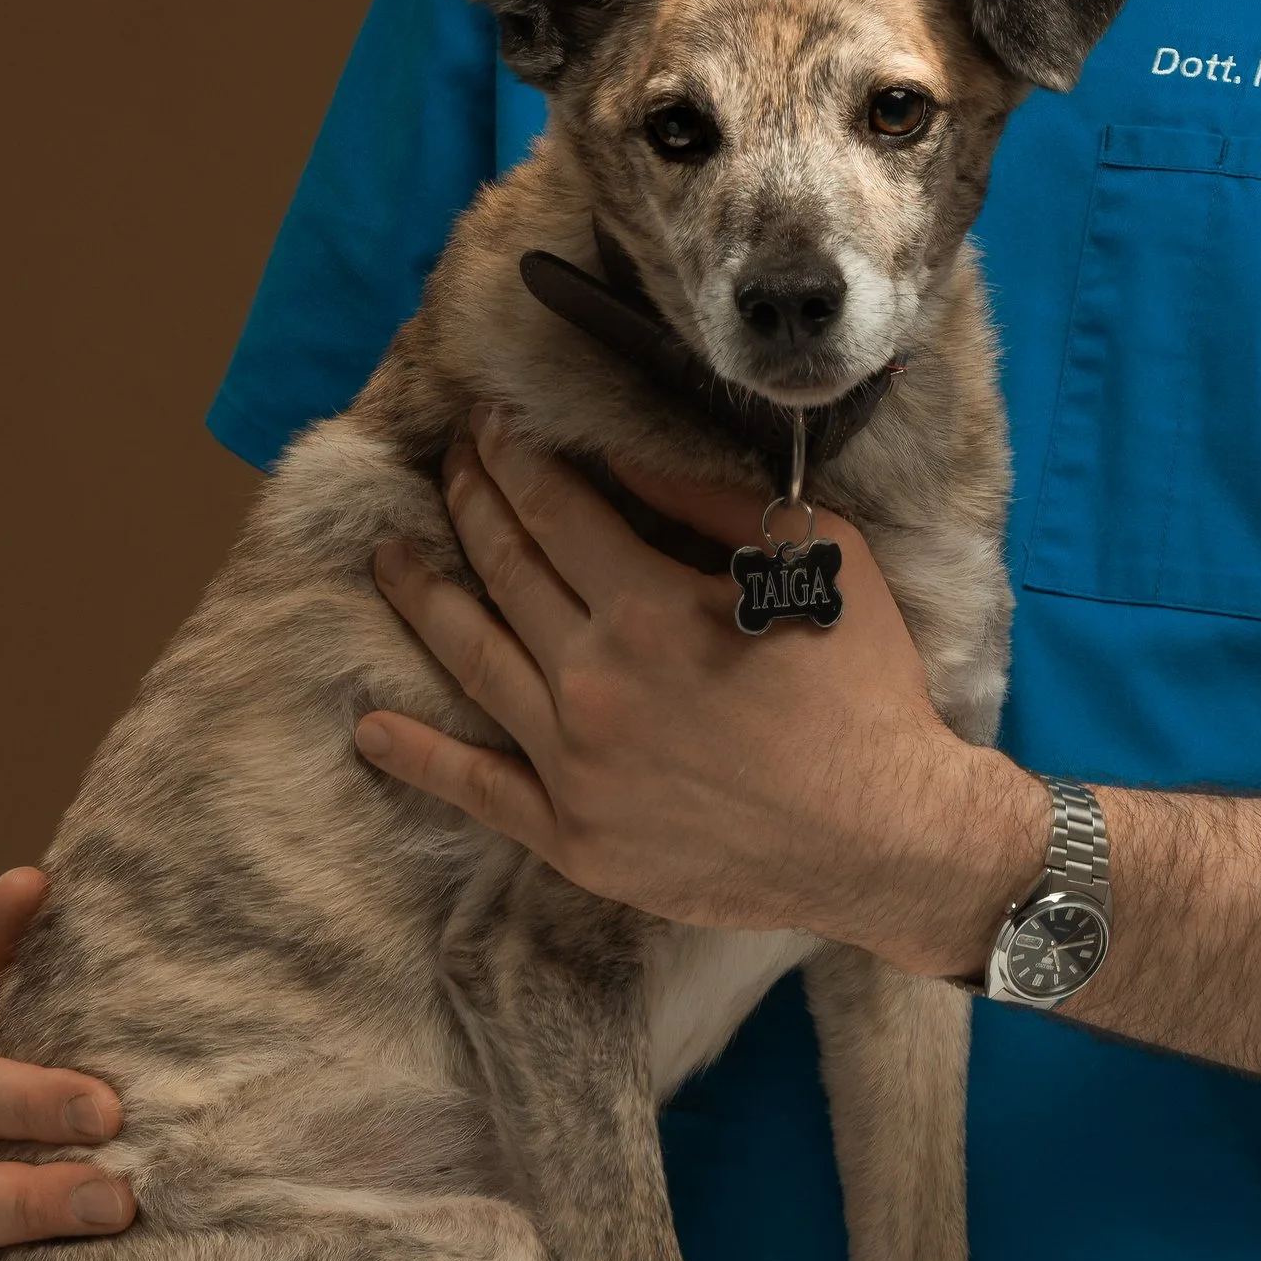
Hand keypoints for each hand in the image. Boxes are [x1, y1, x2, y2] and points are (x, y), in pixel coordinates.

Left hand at [357, 410, 1045, 977]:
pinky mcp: (574, 837)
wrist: (887, 836)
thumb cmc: (863, 690)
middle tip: (448, 462)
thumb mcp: (817, 558)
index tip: (490, 423)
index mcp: (649, 607)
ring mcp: (575, 766)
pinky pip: (477, 790)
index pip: (552, 509)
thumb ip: (711, 502)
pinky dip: (417, 755)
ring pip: (472, 661)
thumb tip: (625, 455)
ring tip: (388, 557)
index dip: (514, 458)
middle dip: (468, 501)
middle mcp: (594, 682)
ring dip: (422, 598)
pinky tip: (373, 726)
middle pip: (503, 569)